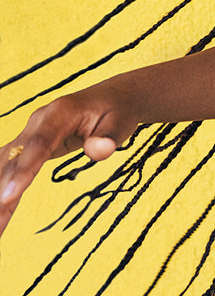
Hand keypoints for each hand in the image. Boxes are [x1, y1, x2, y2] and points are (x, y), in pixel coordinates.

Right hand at [0, 91, 138, 238]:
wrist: (113, 98)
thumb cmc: (118, 112)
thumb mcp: (121, 123)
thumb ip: (109, 138)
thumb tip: (99, 151)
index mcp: (59, 113)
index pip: (38, 145)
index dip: (23, 172)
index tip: (8, 197)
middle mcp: (38, 121)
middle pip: (14, 159)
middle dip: (2, 194)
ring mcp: (30, 132)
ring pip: (6, 166)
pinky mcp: (29, 144)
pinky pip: (11, 168)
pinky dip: (2, 188)